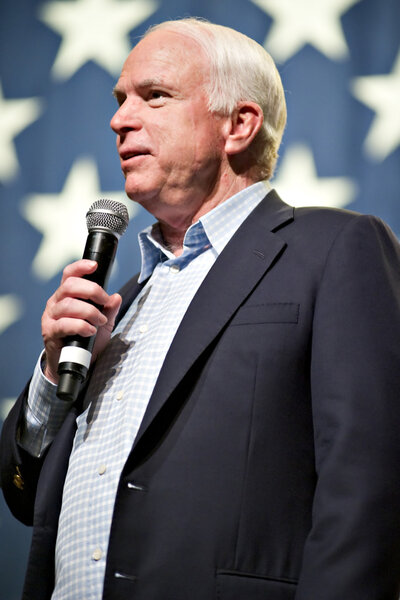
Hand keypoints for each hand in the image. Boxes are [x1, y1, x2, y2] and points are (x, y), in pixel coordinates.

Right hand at [41, 259, 121, 383]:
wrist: (73, 362)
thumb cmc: (85, 340)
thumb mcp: (102, 324)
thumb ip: (109, 310)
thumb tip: (116, 297)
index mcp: (66, 295)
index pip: (69, 275)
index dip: (80, 267)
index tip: (94, 265)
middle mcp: (56, 303)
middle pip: (69, 285)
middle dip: (91, 290)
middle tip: (104, 301)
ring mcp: (51, 317)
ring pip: (68, 305)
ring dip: (89, 311)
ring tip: (100, 320)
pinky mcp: (50, 332)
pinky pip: (64, 324)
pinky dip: (81, 326)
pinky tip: (90, 331)